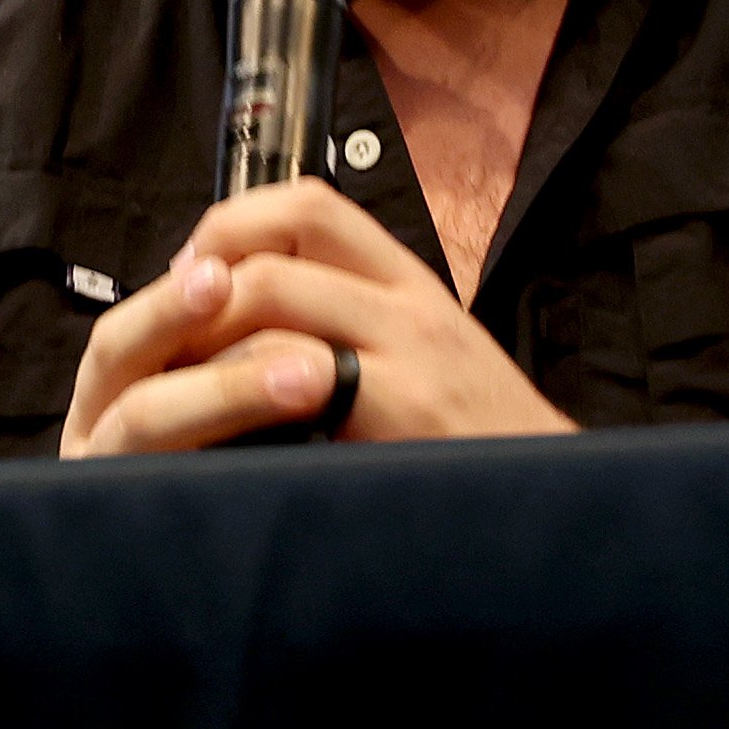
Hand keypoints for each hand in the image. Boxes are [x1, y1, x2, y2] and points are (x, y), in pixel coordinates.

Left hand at [60, 179, 578, 456]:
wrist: (565, 524)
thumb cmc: (485, 463)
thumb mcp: (432, 372)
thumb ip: (362, 336)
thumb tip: (261, 328)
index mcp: (414, 289)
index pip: (309, 205)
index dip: (233, 226)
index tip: (196, 275)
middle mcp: (413, 306)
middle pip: (275, 246)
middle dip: (198, 287)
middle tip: (163, 338)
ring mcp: (411, 355)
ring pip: (272, 297)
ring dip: (204, 339)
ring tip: (177, 387)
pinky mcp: (404, 412)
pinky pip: (293, 372)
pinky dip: (239, 395)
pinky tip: (222, 436)